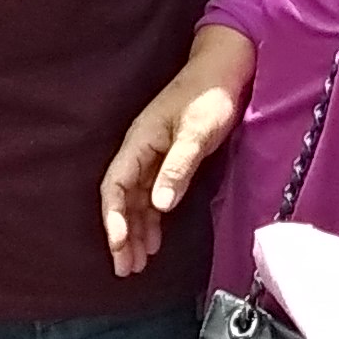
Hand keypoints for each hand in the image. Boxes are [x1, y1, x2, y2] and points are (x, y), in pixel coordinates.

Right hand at [100, 27, 255, 275]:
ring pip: (137, 201)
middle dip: (121, 234)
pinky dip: (152, 219)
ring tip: (137, 264)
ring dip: (135, 232)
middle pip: (122, 199)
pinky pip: (153, 195)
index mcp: (139, 142)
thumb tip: (158, 205)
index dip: (114, 218)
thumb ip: (177, 167)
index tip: (119, 246)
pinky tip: (155, 240)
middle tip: (125, 269)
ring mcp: (153, 155)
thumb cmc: (210, 96)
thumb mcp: (196, 133)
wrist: (224, 69)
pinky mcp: (169, 159)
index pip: (116, 186)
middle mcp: (140, 151)